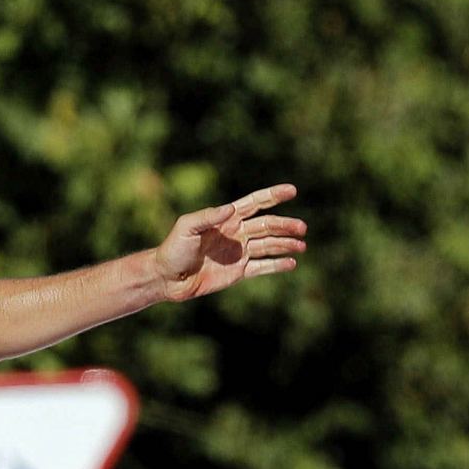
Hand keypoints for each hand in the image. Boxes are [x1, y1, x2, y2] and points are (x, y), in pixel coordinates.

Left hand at [152, 184, 305, 301]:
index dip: (273, 195)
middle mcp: (236, 233)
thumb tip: (232, 209)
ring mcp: (238, 253)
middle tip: (302, 228)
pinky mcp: (238, 272)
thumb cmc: (173, 249)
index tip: (292, 190)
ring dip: (286, 244)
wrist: (167, 278)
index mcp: (226, 219)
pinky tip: (291, 263)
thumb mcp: (187, 227)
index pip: (255, 203)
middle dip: (285, 225)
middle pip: (267, 225)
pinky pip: (262, 267)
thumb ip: (208, 217)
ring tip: (301, 246)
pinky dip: (277, 265)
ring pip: (269, 245)